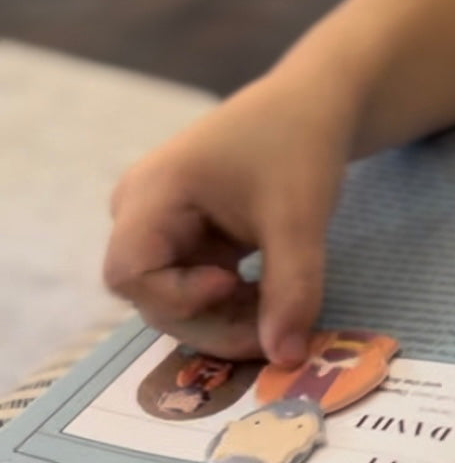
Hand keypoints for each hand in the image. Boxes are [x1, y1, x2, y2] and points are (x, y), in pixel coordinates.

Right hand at [103, 72, 354, 364]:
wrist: (317, 103)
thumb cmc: (300, 144)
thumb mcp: (300, 218)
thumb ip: (291, 289)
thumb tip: (286, 360)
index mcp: (152, 193)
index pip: (130, 272)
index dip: (177, 296)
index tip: (234, 285)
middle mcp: (143, 210)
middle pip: (153, 295)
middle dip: (211, 323)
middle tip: (273, 338)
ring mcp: (165, 224)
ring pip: (176, 297)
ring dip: (225, 318)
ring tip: (281, 316)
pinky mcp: (191, 235)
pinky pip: (197, 285)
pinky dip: (233, 302)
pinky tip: (272, 299)